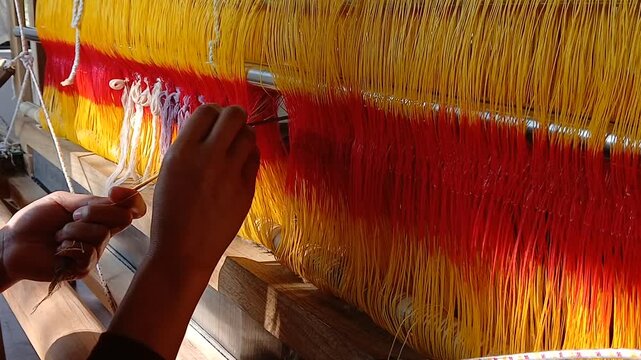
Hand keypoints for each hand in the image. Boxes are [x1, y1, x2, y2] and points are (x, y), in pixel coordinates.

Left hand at [0, 187, 145, 288]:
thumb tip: (115, 199)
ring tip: (58, 236)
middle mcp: (102, 234)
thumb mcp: (62, 201)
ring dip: (74, 231)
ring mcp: (94, 252)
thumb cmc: (35, 221)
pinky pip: (88, 253)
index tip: (116, 193)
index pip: (130, 209)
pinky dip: (69, 247)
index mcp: (99, 216)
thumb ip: (89, 201)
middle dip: (96, 212)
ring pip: (101, 235)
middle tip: (73, 216)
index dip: (132, 200)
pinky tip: (58, 250)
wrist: (12, 243)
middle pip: (122, 218)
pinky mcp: (83, 268)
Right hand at [103, 104, 259, 359]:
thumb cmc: (170, 213)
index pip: (207, 111)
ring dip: (243, 136)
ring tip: (234, 148)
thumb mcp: (169, 173)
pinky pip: (254, 159)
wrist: (183, 251)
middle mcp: (208, 158)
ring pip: (249, 136)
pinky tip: (240, 164)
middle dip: (234, 117)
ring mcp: (230, 174)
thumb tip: (210, 126)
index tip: (214, 120)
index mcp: (182, 152)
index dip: (213, 112)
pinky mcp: (246, 189)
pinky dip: (249, 156)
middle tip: (230, 128)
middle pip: (234, 116)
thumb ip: (190, 148)